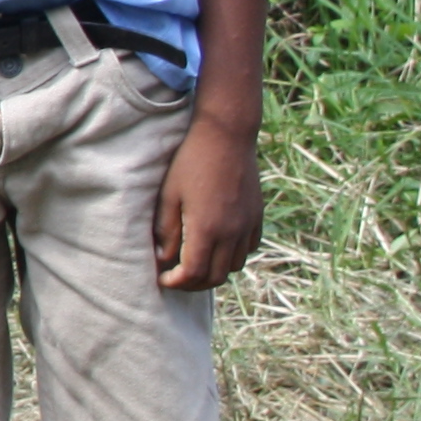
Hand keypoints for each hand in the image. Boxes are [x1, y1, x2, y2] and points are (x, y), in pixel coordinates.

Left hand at [153, 106, 262, 290]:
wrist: (226, 136)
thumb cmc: (191, 162)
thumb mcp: (169, 195)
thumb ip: (166, 230)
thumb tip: (163, 259)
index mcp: (207, 228)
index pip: (194, 273)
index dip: (176, 282)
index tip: (163, 279)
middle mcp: (232, 232)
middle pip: (215, 277)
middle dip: (193, 284)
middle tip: (175, 277)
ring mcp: (248, 225)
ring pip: (234, 266)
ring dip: (214, 272)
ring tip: (195, 263)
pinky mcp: (257, 216)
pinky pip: (248, 249)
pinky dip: (232, 256)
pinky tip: (217, 246)